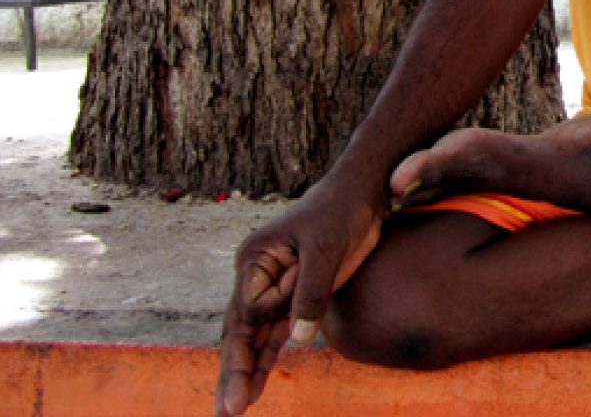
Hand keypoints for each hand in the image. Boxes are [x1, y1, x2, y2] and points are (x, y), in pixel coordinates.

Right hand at [215, 173, 385, 416]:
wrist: (363, 194)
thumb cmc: (342, 214)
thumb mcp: (327, 251)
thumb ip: (311, 294)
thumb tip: (297, 338)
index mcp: (255, 258)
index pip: (250, 307)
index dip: (270, 316)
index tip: (301, 290)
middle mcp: (255, 274)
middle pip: (240, 329)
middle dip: (233, 371)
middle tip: (227, 412)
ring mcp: (271, 287)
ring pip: (253, 337)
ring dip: (245, 372)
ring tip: (232, 410)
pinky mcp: (292, 295)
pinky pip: (272, 333)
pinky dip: (264, 359)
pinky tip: (254, 387)